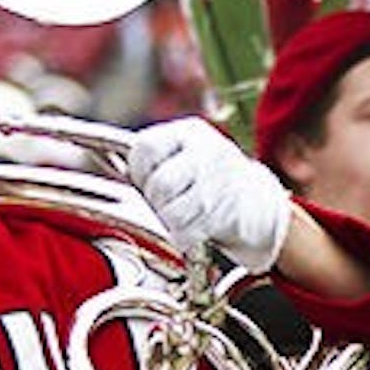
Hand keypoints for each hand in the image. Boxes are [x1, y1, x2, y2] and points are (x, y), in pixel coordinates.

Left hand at [129, 119, 291, 272]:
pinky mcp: (230, 211)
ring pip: (170, 212)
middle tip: (168, 203)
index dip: (139, 171)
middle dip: (156, 202)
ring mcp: (221, 181)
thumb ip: (154, 159)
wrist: (261, 206)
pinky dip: (185, 237)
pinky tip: (194, 229)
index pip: (145, 148)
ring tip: (183, 216)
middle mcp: (207, 151)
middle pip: (158, 184)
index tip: (146, 182)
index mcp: (190, 132)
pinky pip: (188, 231)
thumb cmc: (212, 182)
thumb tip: (108, 169)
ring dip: (171, 222)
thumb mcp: (186, 156)